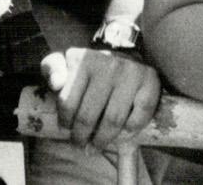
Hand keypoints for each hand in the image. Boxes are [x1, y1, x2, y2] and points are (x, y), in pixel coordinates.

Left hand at [40, 47, 160, 148]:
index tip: (66, 129)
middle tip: (80, 145)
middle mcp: (107, 64)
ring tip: (95, 147)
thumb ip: (52, 68)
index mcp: (83, 59)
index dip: (65, 122)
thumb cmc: (92, 67)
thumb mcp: (67, 62)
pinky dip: (129, 132)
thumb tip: (56, 84)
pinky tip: (121, 135)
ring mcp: (130, 73)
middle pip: (89, 116)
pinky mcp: (150, 82)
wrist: (126, 54)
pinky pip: (138, 117)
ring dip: (102, 140)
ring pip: (113, 120)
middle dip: (81, 137)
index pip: (67, 102)